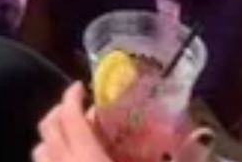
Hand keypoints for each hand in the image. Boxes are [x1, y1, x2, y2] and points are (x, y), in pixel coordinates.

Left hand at [32, 85, 218, 161]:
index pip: (70, 117)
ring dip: (52, 139)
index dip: (72, 97)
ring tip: (74, 137)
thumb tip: (201, 140)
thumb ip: (179, 158)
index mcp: (89, 160)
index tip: (81, 87)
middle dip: (60, 113)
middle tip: (80, 109)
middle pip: (48, 130)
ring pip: (40, 153)